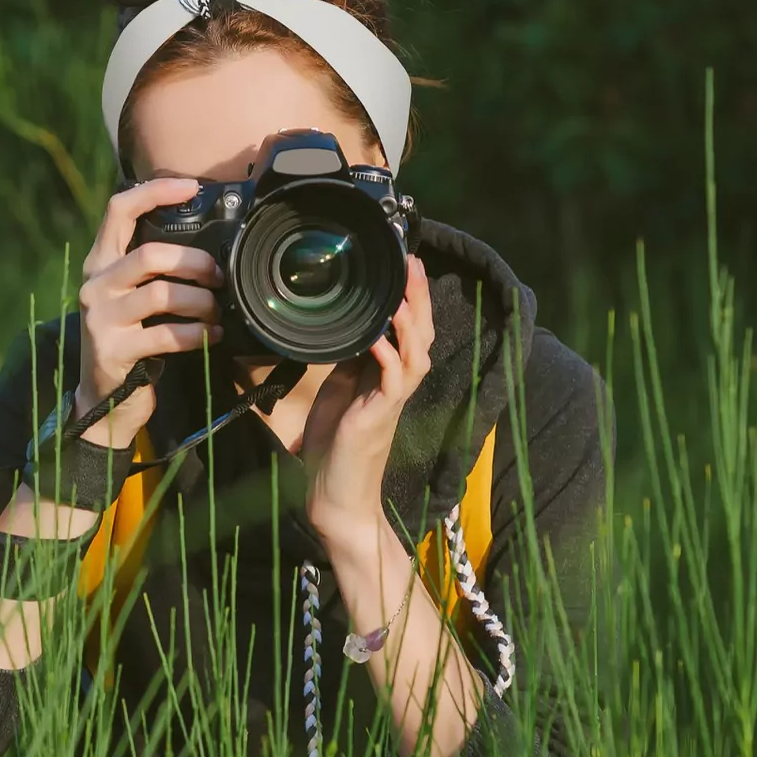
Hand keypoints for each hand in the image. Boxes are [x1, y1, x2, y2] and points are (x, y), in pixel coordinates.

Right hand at [72, 178, 224, 447]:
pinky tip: (212, 336)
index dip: (155, 192)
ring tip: (216, 312)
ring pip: (162, 294)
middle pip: (150, 255)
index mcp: (100, 262)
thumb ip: (151, 269)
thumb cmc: (129, 338)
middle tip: (218, 277)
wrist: (103, 398)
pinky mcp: (115, 351)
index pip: (119, 209)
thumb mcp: (130, 296)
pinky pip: (168, 335)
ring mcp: (102, 319)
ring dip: (200, 302)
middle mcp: (95, 285)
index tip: (192, 187)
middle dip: (195, 262)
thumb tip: (209, 243)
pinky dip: (198, 334)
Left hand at [302, 255, 433, 546]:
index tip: (406, 265)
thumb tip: (350, 328)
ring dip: (412, 321)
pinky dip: (388, 355)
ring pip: (416, 353)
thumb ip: (351, 360)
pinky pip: (392, 380)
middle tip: (413, 262)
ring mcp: (392, 401)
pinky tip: (379, 335)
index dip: (412, 299)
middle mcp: (397, 386)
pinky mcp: (379, 416)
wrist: (335, 494)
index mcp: (388, 377)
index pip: (410, 331)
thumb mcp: (341, 390)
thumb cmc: (335, 446)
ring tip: (404, 290)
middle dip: (419, 297)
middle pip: (422, 334)